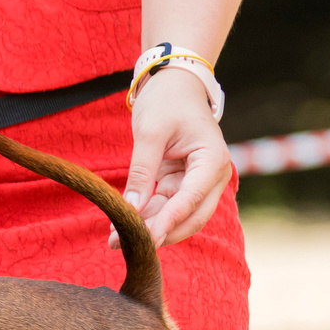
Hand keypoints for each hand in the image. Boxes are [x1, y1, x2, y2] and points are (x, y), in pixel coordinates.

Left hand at [122, 68, 230, 245]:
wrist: (173, 84)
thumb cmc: (166, 101)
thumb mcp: (150, 132)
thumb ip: (142, 171)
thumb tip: (133, 208)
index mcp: (212, 161)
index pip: (191, 199)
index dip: (168, 221)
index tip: (146, 239)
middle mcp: (211, 176)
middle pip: (190, 216)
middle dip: (160, 232)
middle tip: (126, 245)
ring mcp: (197, 181)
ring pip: (177, 215)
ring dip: (151, 227)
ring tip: (116, 239)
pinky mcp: (181, 182)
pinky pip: (166, 205)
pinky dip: (147, 215)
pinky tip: (123, 225)